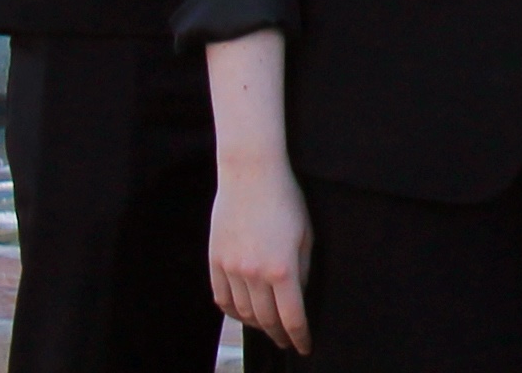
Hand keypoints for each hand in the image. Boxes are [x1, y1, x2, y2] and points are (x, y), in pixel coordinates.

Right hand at [208, 152, 314, 354]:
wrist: (251, 175)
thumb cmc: (286, 200)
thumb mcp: (306, 234)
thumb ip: (303, 270)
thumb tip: (298, 296)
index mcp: (282, 268)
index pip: (291, 316)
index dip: (299, 336)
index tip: (304, 347)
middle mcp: (254, 273)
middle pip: (266, 319)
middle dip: (279, 334)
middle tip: (287, 341)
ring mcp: (231, 269)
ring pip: (242, 312)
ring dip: (256, 325)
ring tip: (268, 327)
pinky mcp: (215, 261)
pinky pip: (222, 299)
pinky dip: (233, 311)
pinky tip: (243, 313)